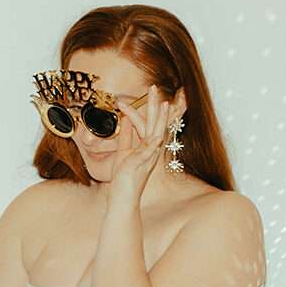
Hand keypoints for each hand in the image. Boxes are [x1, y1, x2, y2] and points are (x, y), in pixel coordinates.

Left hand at [108, 85, 174, 204]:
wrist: (123, 199)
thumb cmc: (123, 178)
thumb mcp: (122, 152)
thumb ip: (126, 137)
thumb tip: (125, 120)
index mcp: (146, 147)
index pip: (148, 124)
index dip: (145, 110)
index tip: (144, 95)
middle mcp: (150, 150)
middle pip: (155, 123)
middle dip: (154, 105)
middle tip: (154, 87)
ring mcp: (148, 157)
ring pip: (156, 133)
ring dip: (158, 118)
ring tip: (163, 103)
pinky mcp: (141, 164)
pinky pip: (150, 151)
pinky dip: (153, 142)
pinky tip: (157, 135)